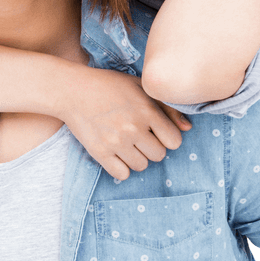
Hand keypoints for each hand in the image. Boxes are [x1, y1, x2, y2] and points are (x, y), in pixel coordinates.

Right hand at [60, 68, 189, 180]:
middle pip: (159, 155)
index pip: (174, 141)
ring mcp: (116, 142)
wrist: (72, 90)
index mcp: (147, 110)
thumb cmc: (109, 86)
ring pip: (141, 166)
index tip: (156, 132)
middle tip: (139, 138)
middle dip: (152, 148)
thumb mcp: (140, 87)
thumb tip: (188, 128)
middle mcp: (134, 128)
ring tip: (126, 144)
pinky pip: (122, 174)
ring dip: (137, 158)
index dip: (167, 138)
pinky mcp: (100, 152)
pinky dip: (121, 168)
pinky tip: (116, 155)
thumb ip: (167, 107)